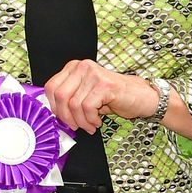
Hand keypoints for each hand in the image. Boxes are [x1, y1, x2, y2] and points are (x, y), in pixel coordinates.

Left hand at [41, 59, 158, 133]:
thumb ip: (70, 97)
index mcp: (74, 67)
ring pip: (74, 104)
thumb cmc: (114, 97)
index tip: (63, 118)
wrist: (140, 97)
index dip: (54, 107)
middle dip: (66, 116)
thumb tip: (55, 112)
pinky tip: (97, 122)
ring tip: (90, 125)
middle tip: (75, 126)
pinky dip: (90, 120)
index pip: (51, 87)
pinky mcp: (104, 85)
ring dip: (81, 121)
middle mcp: (83, 67)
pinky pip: (87, 108)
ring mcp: (94, 74)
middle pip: (60, 95)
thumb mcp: (86, 94)